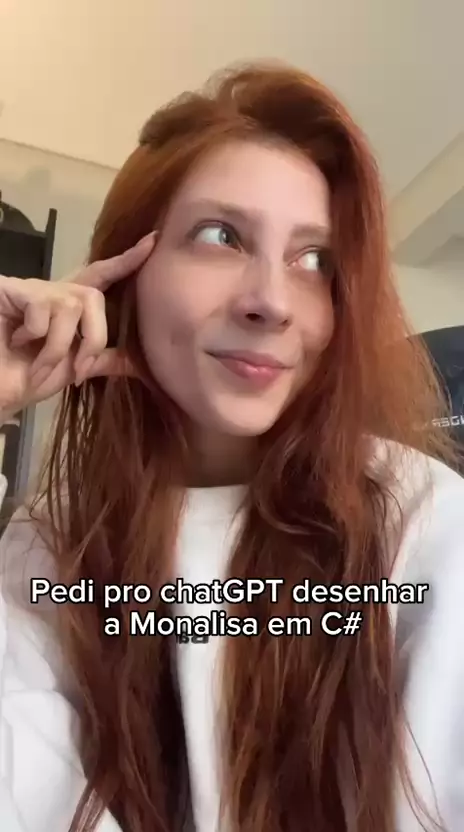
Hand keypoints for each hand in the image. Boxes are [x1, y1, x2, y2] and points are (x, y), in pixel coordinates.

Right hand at [0, 232, 155, 419]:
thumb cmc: (26, 378)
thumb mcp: (72, 369)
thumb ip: (101, 358)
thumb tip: (139, 360)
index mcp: (68, 309)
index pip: (101, 277)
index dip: (125, 261)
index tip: (153, 241)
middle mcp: (52, 293)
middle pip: (92, 296)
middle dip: (93, 337)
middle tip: (79, 369)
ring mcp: (30, 290)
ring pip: (70, 305)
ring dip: (59, 346)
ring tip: (40, 365)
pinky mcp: (10, 289)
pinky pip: (42, 307)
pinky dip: (35, 335)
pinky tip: (15, 341)